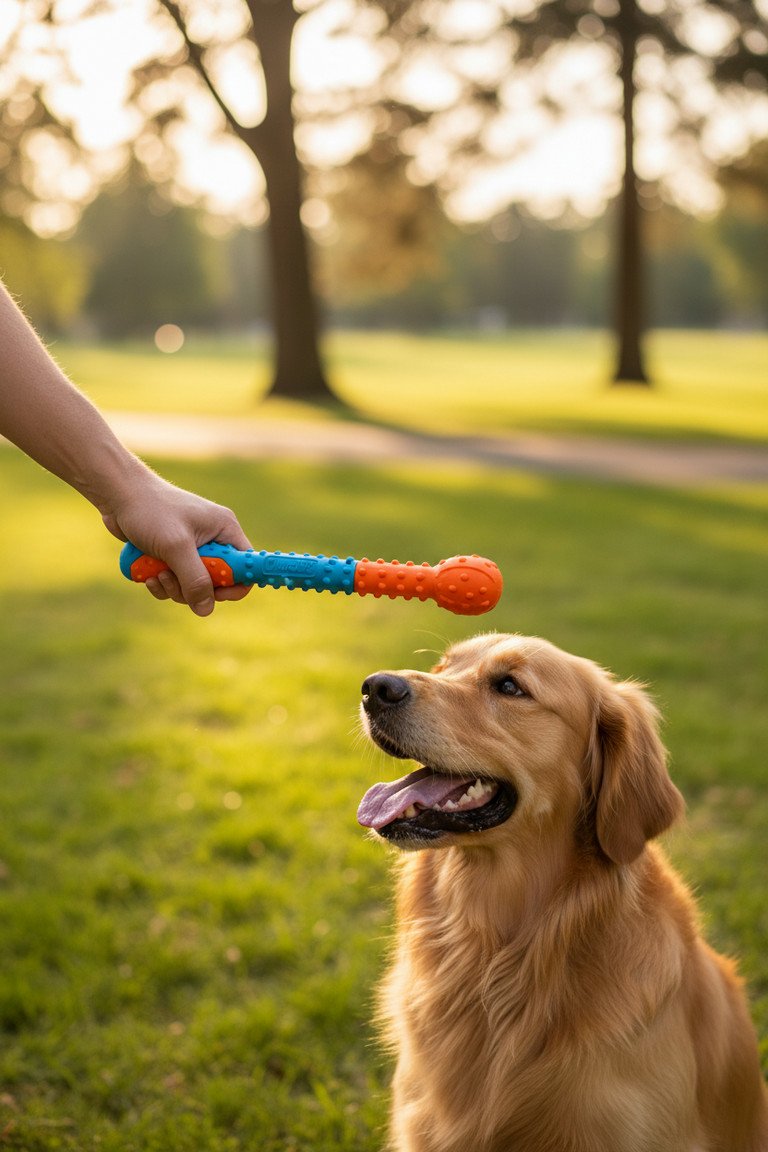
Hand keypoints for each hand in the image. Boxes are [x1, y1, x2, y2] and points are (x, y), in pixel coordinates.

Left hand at [102, 473, 251, 615]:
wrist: (119, 494)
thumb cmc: (150, 510)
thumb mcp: (176, 546)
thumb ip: (194, 579)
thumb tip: (206, 610)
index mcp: (224, 530)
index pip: (245, 566)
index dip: (235, 586)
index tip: (215, 595)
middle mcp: (212, 540)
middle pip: (217, 582)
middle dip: (193, 588)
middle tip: (172, 579)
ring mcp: (192, 548)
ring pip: (193, 585)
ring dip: (173, 588)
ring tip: (156, 575)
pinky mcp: (172, 555)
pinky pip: (175, 581)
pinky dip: (162, 584)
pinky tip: (148, 576)